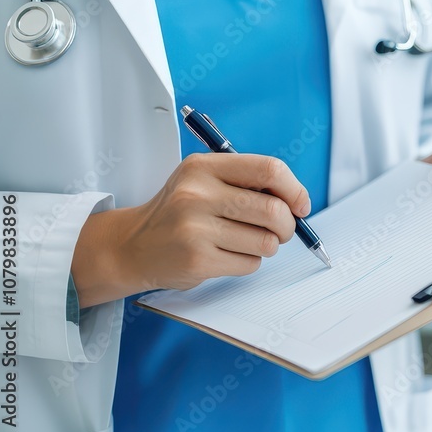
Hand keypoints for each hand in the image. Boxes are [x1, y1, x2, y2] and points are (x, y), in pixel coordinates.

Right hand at [71, 153, 310, 307]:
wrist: (132, 246)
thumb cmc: (180, 212)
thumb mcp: (204, 181)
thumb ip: (247, 183)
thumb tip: (298, 202)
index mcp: (204, 167)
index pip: (269, 169)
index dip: (295, 190)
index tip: (300, 205)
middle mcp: (197, 194)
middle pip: (274, 210)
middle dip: (287, 226)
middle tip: (280, 231)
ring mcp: (195, 229)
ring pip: (266, 242)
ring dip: (266, 246)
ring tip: (244, 242)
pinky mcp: (196, 261)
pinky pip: (250, 264)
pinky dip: (248, 262)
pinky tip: (226, 255)